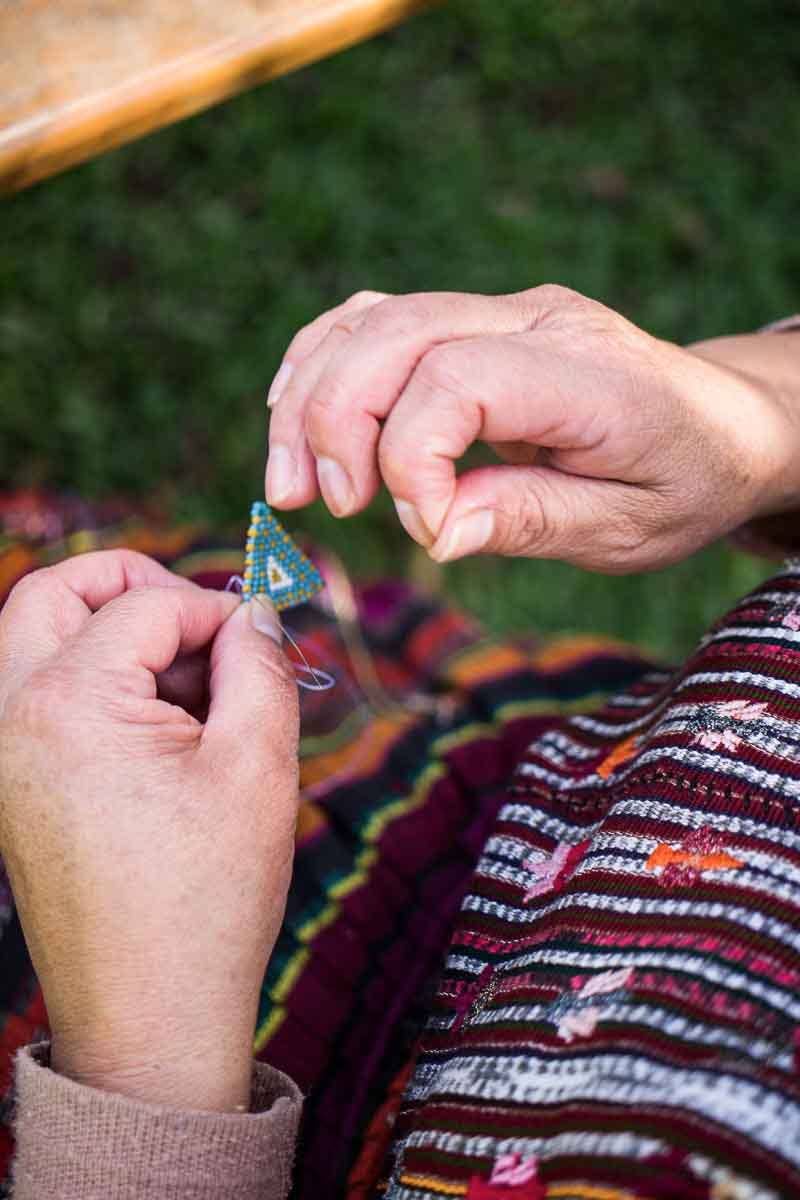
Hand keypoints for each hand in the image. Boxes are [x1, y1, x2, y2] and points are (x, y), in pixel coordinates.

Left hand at [0, 551, 297, 1110]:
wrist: (149, 1016)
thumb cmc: (206, 898)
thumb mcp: (257, 766)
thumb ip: (261, 664)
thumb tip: (256, 611)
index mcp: (65, 705)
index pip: (146, 605)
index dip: (218, 609)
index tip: (264, 639)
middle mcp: (9, 719)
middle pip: (54, 592)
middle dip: (132, 583)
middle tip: (199, 616)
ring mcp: (1, 756)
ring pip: (37, 637)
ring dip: (112, 629)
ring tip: (193, 682)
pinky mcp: (11, 786)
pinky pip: (39, 693)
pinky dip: (96, 679)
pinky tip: (165, 725)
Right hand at [265, 285, 796, 571]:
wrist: (723, 421)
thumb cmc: (684, 480)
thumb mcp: (629, 528)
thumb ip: (531, 520)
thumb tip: (436, 530)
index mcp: (587, 372)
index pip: (457, 381)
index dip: (412, 461)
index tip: (428, 531)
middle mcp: (537, 318)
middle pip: (392, 336)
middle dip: (335, 424)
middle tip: (330, 506)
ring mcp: (502, 308)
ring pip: (370, 319)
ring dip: (310, 396)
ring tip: (291, 482)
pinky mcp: (475, 318)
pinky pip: (377, 317)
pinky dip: (324, 363)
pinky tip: (296, 417)